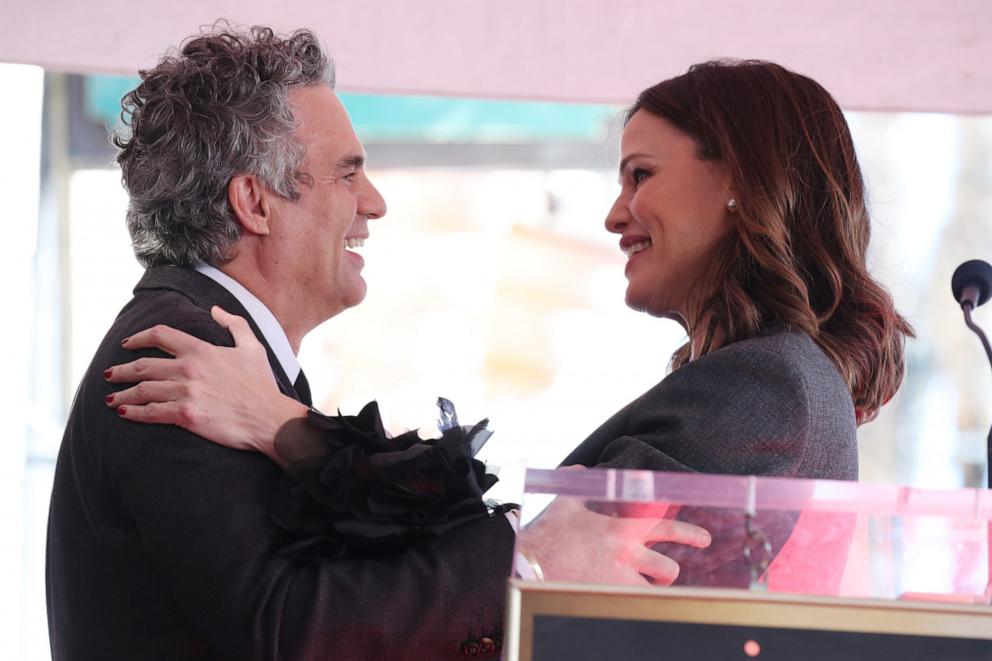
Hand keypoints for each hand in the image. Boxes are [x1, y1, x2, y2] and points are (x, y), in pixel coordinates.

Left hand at [105, 306, 308, 463]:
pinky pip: (151, 412)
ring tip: (111, 398)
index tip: (127, 344)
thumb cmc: (261, 385)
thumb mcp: (253, 348)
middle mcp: (188, 369)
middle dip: (121, 370)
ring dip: (122, 393)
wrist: (268, 417)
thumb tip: (216, 309)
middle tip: (110, 374)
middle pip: (143, 365)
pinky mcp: (186, 416)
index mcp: (200, 350)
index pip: (160, 335)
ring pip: (142, 390)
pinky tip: (124, 413)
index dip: (138, 338)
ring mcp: (185, 393)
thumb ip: (234, 324)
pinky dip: (133, 413)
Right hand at [516, 476, 710, 585]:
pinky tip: (620, 599)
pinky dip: (629, 600)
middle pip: (668, 569)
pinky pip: (632, 603)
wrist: (530, 561)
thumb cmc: (547, 533)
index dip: (690, 534)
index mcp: (621, 528)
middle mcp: (626, 554)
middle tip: (665, 573)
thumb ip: (578, 483)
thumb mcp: (565, 502)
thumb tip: (580, 470)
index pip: (666, 528)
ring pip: (653, 590)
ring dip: (647, 589)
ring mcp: (618, 579)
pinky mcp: (607, 596)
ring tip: (637, 587)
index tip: (704, 539)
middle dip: (668, 573)